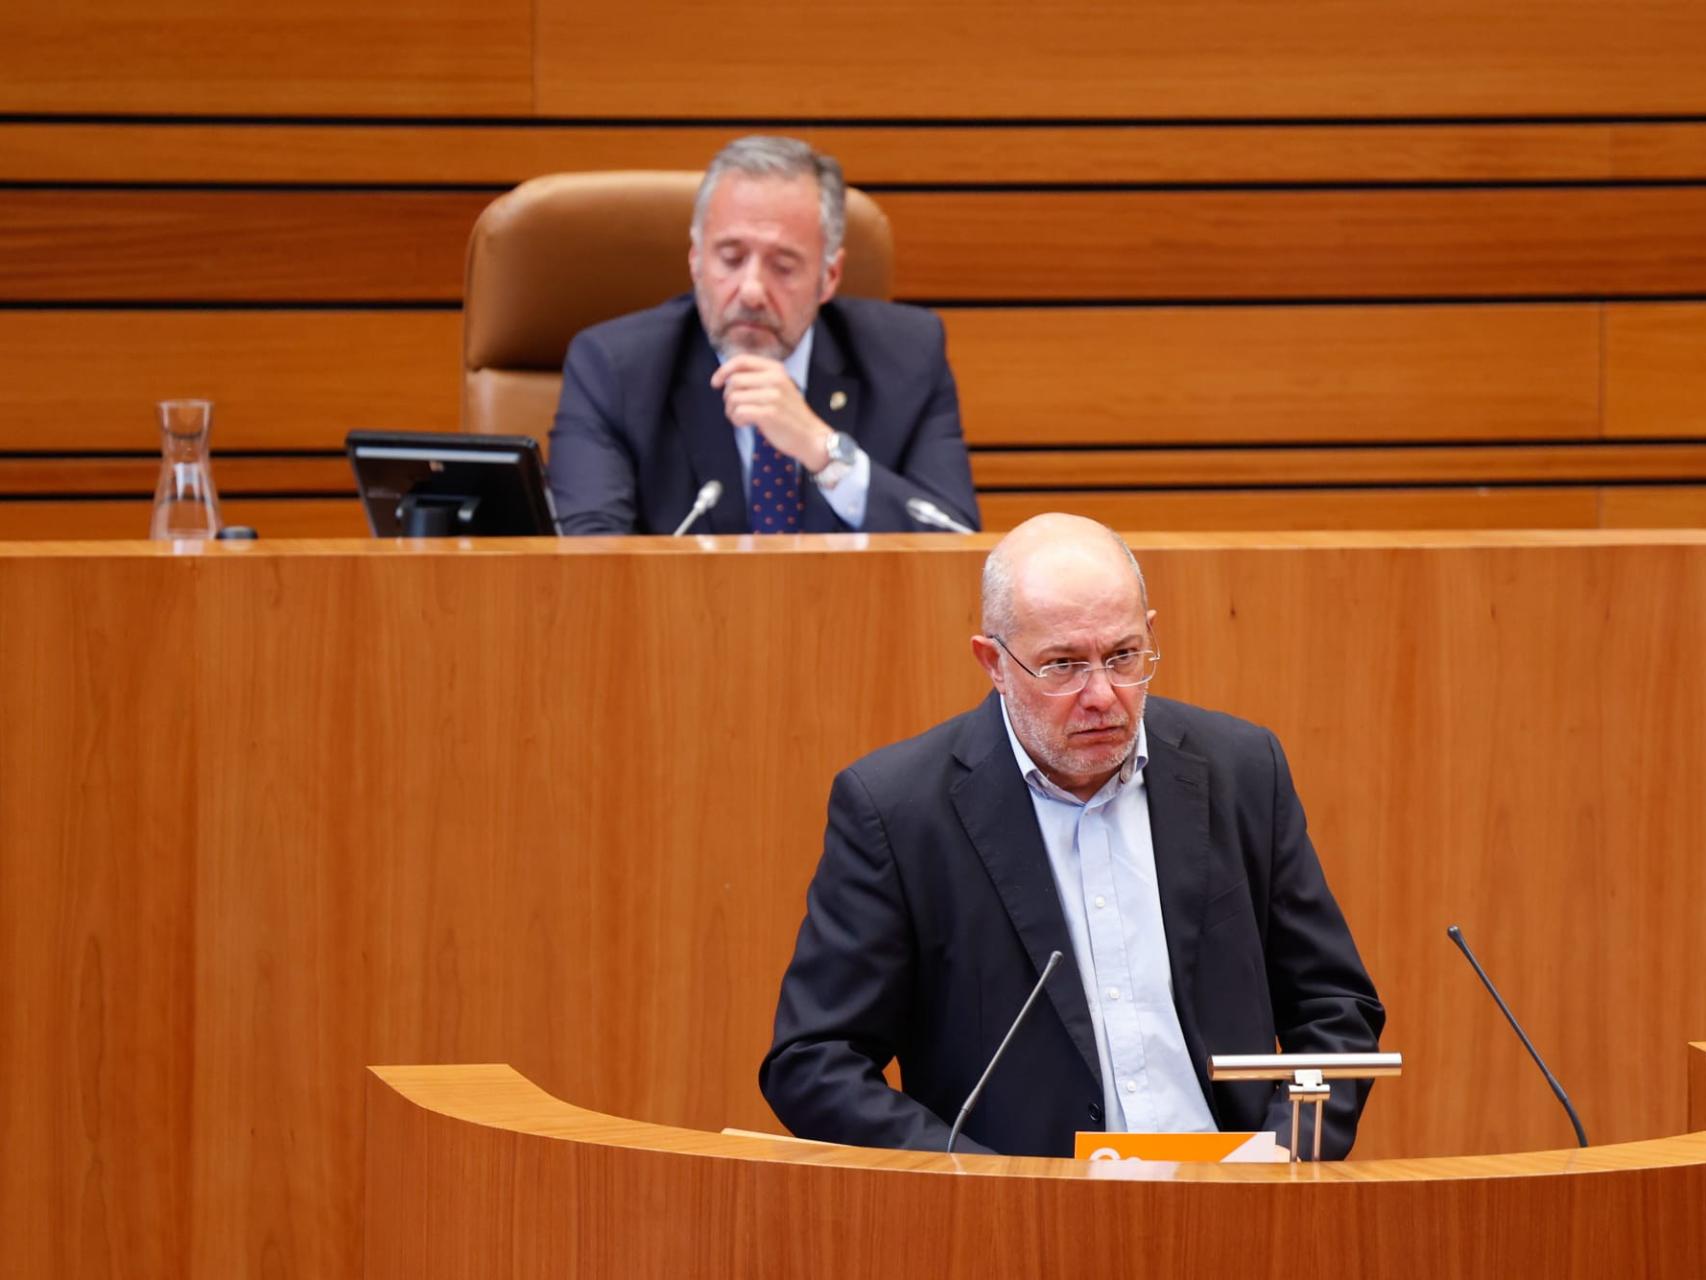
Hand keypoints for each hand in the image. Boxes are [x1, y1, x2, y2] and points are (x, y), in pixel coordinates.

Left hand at [711, 355, 831, 470]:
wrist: (810, 436)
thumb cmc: (789, 415)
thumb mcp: (778, 387)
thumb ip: (757, 379)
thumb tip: (727, 377)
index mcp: (776, 369)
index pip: (741, 360)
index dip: (723, 370)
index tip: (715, 383)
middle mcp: (775, 379)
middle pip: (733, 381)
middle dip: (728, 398)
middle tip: (737, 409)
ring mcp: (773, 396)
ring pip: (733, 398)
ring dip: (732, 412)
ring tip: (743, 419)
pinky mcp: (769, 413)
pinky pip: (739, 412)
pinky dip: (737, 420)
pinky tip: (746, 424)